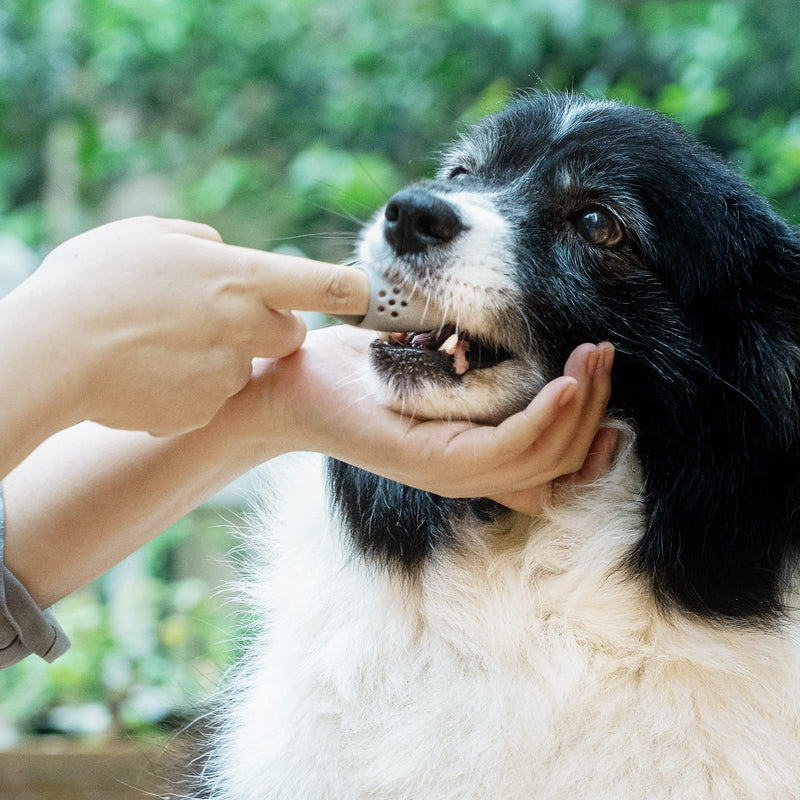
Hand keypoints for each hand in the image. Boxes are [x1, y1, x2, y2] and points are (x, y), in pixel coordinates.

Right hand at [16, 216, 367, 435]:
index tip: (366, 296)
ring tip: (166, 345)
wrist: (52, 351)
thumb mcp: (147, 236)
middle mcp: (245, 327)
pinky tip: (152, 375)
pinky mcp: (205, 411)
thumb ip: (201, 240)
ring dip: (221, 359)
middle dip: (267, 329)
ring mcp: (227, 374)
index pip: (325, 284)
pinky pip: (212, 399)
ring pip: (246, 368)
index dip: (353, 291)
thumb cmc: (94, 284)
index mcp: (240, 276)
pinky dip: (191, 390)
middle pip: (289, 335)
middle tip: (219, 318)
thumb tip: (222, 248)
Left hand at [232, 326, 614, 513]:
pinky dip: (542, 420)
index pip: (554, 465)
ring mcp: (451, 473)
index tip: (608, 384)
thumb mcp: (432, 368)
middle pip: (558, 462)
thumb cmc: (364, 370)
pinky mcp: (431, 462)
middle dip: (593, 407)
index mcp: (475, 457)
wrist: (295, 384)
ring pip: (541, 459)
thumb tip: (526, 349)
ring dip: (577, 409)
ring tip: (591, 360)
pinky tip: (561, 384)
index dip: (593, 435)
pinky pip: (505, 451)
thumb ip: (478, 375)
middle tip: (604, 353)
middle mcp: (470, 474)